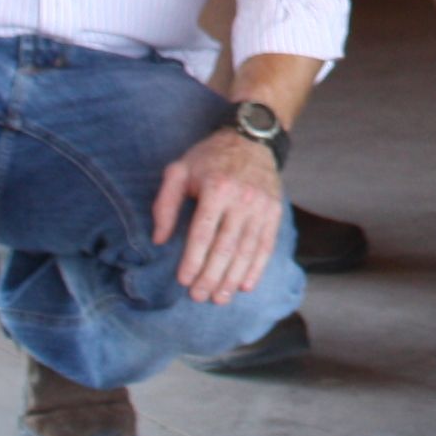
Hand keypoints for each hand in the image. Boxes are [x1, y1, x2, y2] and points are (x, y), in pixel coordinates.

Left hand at [151, 126, 286, 300]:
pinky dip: (257, 267)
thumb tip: (160, 239)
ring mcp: (262, 205)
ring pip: (247, 249)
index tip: (184, 281)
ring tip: (220, 298)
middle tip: (199, 297)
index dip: (194, 259)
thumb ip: (165, 204)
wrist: (253, 138)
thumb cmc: (210, 157)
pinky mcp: (274, 210)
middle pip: (226, 246)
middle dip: (212, 275)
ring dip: (233, 277)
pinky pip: (266, 244)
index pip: (204, 232)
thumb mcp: (179, 170)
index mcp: (217, 188)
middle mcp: (243, 198)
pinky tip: (246, 285)